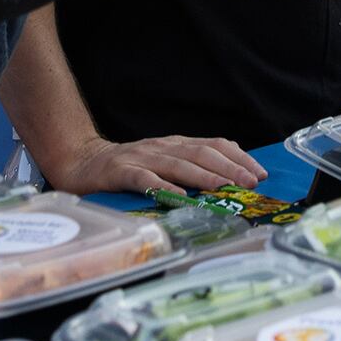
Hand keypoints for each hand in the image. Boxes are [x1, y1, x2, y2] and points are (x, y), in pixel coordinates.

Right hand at [40, 133, 267, 194]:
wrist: (81, 161)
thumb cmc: (128, 167)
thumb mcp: (164, 160)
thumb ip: (192, 163)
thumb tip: (231, 167)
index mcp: (175, 145)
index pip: (213, 146)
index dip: (238, 158)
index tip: (259, 173)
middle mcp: (162, 148)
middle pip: (201, 154)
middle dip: (229, 167)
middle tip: (250, 183)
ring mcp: (141, 159)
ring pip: (177, 165)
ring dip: (203, 176)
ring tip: (223, 187)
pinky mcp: (121, 172)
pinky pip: (143, 180)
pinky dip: (162, 186)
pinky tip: (177, 196)